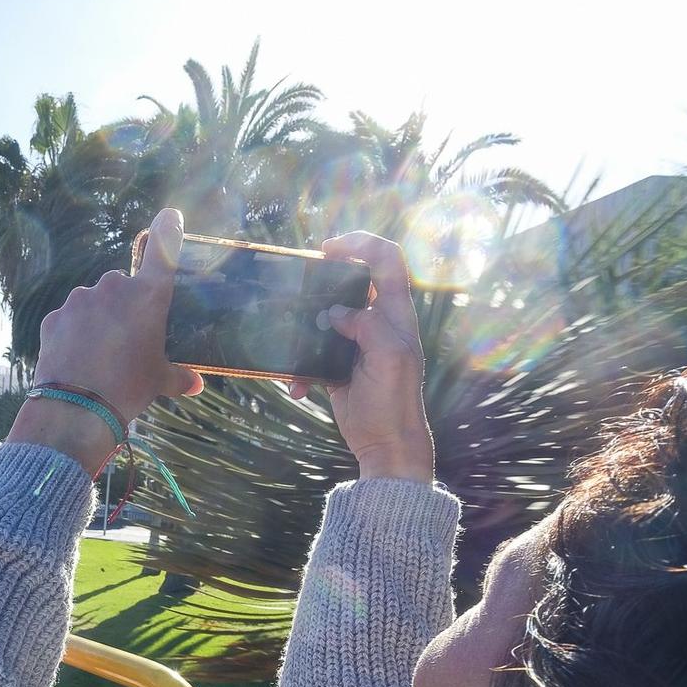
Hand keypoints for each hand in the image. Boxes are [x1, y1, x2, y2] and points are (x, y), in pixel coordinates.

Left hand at [16, 209, 203, 467]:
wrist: (77, 408)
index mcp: (148, 297)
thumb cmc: (129, 388)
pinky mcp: (54, 316)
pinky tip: (76, 357)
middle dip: (124, 304)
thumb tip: (196, 385)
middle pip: (121, 285)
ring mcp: (80, 300)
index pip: (163, 252)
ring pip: (93, 301)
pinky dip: (73, 332)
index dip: (167, 230)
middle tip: (126, 338)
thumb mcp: (159, 382)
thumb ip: (178, 377)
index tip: (169, 215)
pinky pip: (69, 319)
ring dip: (97, 318)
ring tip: (99, 354)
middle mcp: (114, 288)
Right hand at [307, 232, 433, 482]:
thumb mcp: (390, 357)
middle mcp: (377, 322)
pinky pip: (313, 353)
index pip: (386, 260)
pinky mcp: (338, 364)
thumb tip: (337, 312)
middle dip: (323, 282)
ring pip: (326, 317)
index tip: (329, 249)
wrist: (385, 443)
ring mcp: (355, 342)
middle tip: (300, 285)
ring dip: (305, 328)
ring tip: (291, 340)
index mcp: (395, 313)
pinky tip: (298, 387)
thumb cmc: (394, 400)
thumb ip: (368, 325)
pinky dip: (301, 368)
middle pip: (351, 283)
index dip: (361, 244)